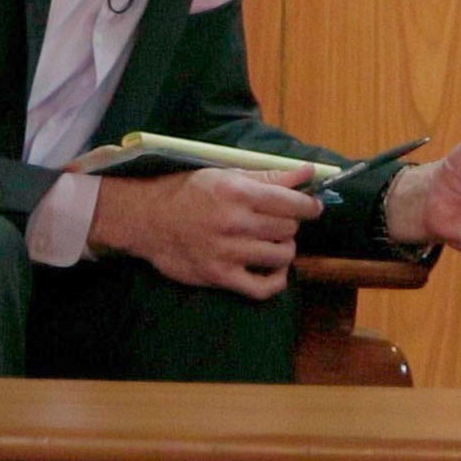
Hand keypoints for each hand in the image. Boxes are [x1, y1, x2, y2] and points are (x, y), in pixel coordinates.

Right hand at [87, 166, 320, 299]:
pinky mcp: (219, 276)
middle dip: (290, 224)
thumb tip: (308, 172)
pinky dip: (276, 280)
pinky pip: (262, 288)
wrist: (147, 218)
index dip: (309, 205)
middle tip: (278, 220)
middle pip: (288, 228)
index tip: (313, 206)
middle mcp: (235, 223)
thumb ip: (269, 176)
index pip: (292, 203)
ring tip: (272, 241)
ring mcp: (227, 252)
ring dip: (283, 248)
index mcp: (238, 192)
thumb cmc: (187, 191)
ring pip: (281, 255)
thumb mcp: (226, 175)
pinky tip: (273, 269)